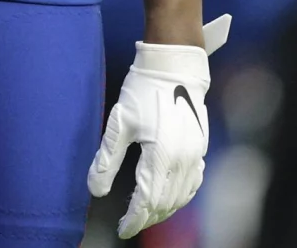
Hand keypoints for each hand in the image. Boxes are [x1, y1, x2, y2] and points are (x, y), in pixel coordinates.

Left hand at [88, 15, 229, 238]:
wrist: (174, 67)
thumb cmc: (143, 91)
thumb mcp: (118, 123)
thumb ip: (107, 159)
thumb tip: (95, 190)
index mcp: (160, 156)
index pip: (146, 200)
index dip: (133, 218)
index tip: (121, 228)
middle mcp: (182, 161)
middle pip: (165, 203)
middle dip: (146, 217)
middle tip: (128, 223)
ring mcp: (195, 156)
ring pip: (180, 197)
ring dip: (163, 210)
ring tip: (145, 214)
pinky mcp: (201, 148)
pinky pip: (193, 184)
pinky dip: (180, 196)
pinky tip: (169, 198)